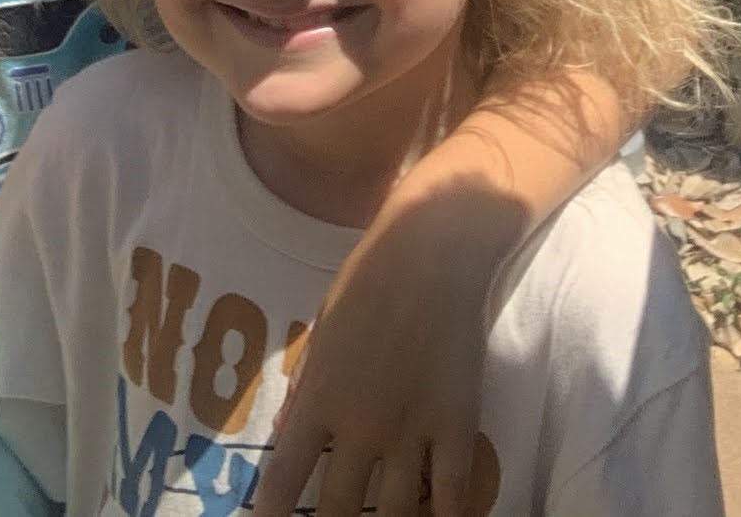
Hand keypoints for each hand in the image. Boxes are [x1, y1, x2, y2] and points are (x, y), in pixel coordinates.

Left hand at [252, 185, 517, 515]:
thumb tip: (283, 434)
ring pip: (396, 512)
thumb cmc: (369, 279)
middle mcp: (361, 426)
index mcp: (320, 399)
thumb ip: (306, 388)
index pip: (283, 479)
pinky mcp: (457, 423)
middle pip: (338, 509)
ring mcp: (412, 429)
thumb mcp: (322, 330)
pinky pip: (452, 493)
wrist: (433, 250)